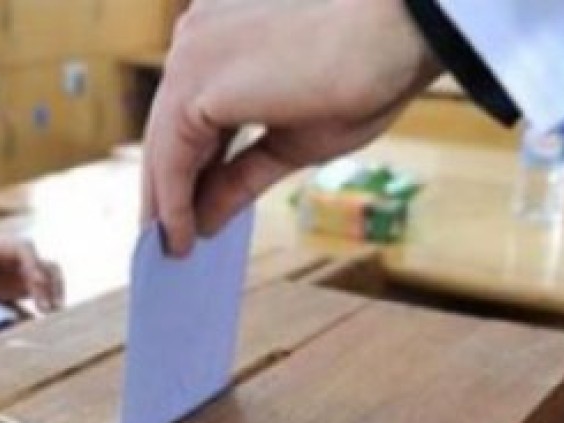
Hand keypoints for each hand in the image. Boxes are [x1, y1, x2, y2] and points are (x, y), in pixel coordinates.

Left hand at [0, 234, 64, 312]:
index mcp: (10, 244)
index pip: (27, 250)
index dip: (33, 265)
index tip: (37, 282)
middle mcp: (26, 255)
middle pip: (45, 266)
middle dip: (48, 286)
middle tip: (45, 309)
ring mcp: (31, 270)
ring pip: (53, 276)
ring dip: (56, 293)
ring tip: (53, 314)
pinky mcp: (32, 284)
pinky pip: (50, 289)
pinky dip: (53, 300)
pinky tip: (50, 318)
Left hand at [144, 0, 440, 255]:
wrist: (399, 35)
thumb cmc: (365, 74)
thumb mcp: (291, 140)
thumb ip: (240, 174)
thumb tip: (205, 219)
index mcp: (221, 32)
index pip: (191, 111)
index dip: (186, 164)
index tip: (185, 207)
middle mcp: (196, 35)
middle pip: (170, 127)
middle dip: (168, 188)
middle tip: (167, 239)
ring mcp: (191, 53)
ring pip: (164, 143)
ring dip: (166, 201)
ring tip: (172, 249)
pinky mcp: (193, 81)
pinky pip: (170, 156)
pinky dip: (173, 203)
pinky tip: (181, 238)